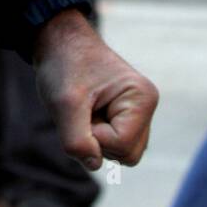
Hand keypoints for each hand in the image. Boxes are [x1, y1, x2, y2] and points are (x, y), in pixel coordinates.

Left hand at [33, 9, 158, 170]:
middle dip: (97, 139)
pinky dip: (95, 134)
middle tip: (82, 110)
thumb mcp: (64, 103)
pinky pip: (114, 145)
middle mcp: (147, 106)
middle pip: (127, 155)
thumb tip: (93, 165)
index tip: (81, 108)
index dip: (94, 135)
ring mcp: (138, 113)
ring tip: (85, 109)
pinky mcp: (126, 117)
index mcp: (142, 98)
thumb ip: (77, 141)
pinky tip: (87, 111)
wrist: (59, 42)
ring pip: (121, 153)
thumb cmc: (64, 66)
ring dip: (95, 138)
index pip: (121, 145)